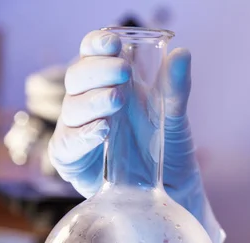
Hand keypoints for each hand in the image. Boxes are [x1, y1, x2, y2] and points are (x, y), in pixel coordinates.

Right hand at [48, 30, 222, 242]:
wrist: (178, 194)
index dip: (96, 46)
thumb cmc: (172, 154)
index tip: (112, 42)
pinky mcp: (77, 164)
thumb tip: (182, 53)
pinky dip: (83, 136)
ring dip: (92, 101)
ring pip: (70, 110)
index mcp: (113, 88)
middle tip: (122, 72)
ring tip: (116, 101)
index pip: (93, 57)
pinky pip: (67, 147)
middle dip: (96, 71)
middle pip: (77, 78)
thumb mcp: (175, 118)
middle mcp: (93, 107)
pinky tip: (102, 130)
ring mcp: (82, 134)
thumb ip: (175, 89)